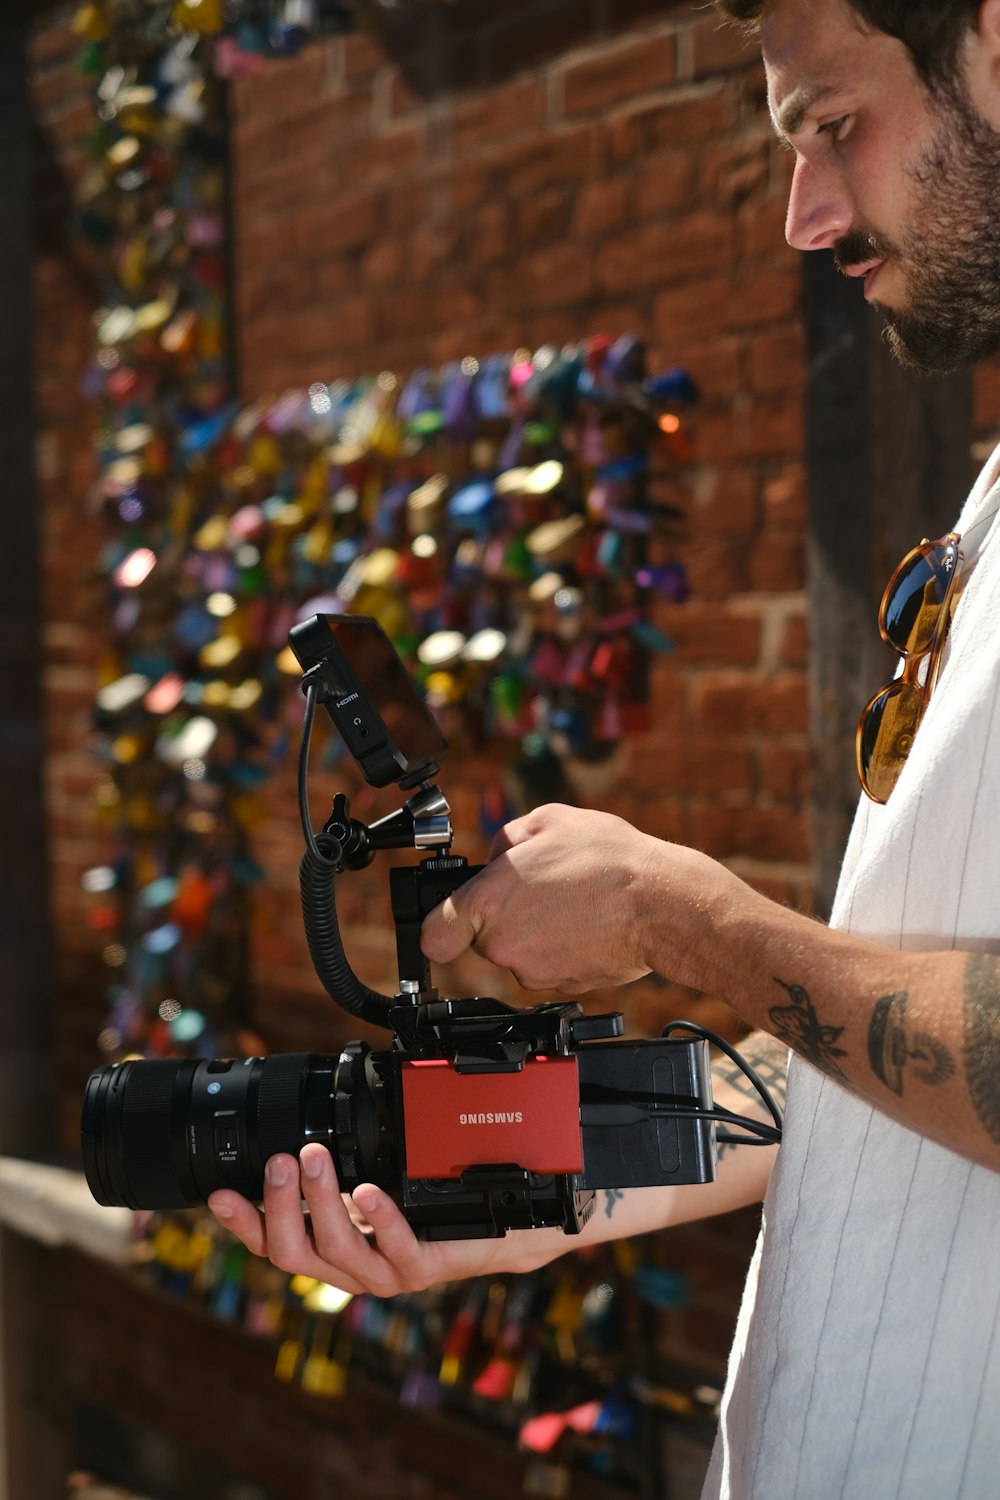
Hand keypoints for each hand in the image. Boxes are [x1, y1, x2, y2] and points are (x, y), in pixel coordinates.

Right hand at [207, 1144, 546, 1294]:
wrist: (493, 1229)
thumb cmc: (427, 1202)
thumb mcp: (372, 1175)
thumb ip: (335, 1163)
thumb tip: (297, 1116)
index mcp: (330, 1246)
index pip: (271, 1242)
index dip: (242, 1223)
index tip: (217, 1192)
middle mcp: (350, 1267)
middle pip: (293, 1253)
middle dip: (279, 1205)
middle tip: (279, 1159)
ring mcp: (385, 1272)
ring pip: (336, 1251)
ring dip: (319, 1202)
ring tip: (313, 1158)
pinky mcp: (422, 1268)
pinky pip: (396, 1250)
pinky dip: (380, 1219)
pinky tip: (368, 1191)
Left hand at [421, 803, 659, 992]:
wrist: (661, 904)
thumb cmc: (609, 860)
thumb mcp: (548, 820)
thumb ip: (506, 839)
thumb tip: (497, 856)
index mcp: (488, 901)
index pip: (434, 935)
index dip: (440, 927)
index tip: (450, 922)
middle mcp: (503, 944)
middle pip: (484, 937)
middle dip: (505, 915)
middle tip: (542, 888)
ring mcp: (533, 971)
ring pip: (519, 953)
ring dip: (537, 932)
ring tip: (573, 901)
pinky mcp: (562, 986)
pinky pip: (549, 967)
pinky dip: (562, 950)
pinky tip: (587, 924)